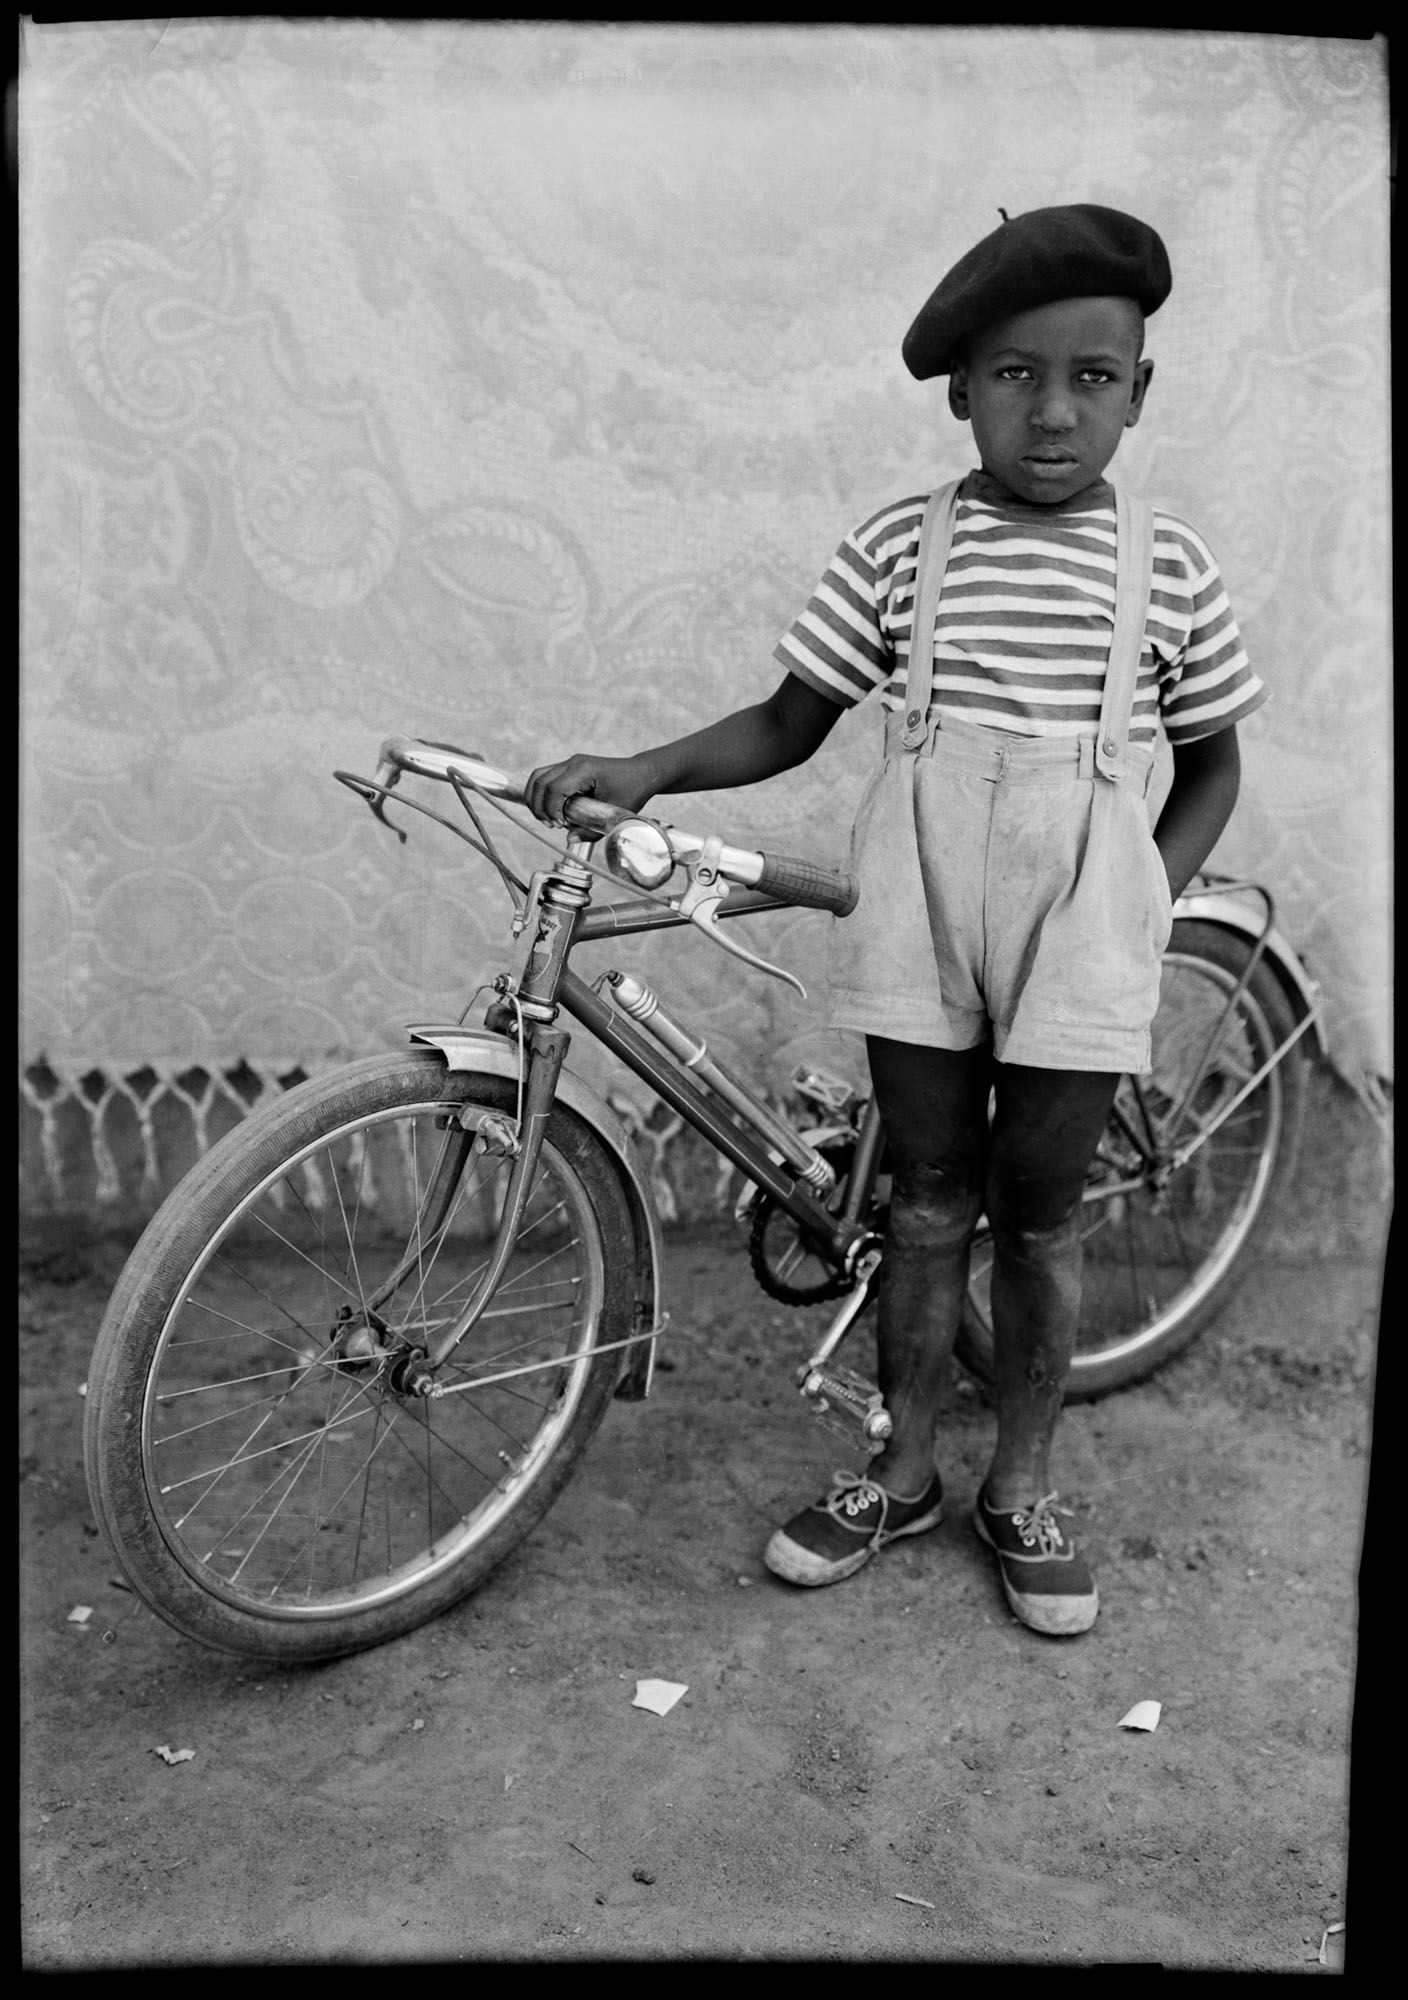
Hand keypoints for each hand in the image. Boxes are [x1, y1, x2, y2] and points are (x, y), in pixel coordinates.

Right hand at [524, 752, 655, 825]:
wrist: (642, 773)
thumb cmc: (632, 790)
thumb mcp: (615, 814)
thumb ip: (592, 830)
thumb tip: (569, 839)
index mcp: (584, 770)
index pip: (555, 788)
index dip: (551, 809)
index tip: (560, 825)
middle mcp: (573, 763)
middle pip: (540, 781)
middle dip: (539, 806)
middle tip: (549, 825)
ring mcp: (570, 763)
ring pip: (539, 777)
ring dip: (536, 799)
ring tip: (546, 819)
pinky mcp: (570, 768)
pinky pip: (546, 778)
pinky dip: (542, 794)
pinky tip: (550, 811)